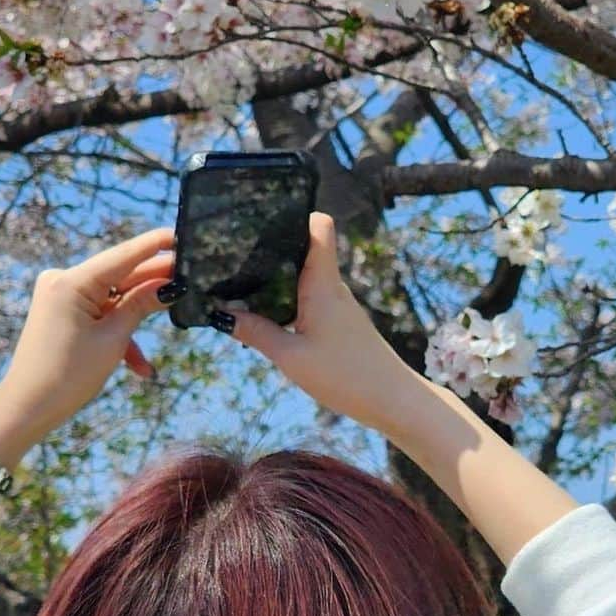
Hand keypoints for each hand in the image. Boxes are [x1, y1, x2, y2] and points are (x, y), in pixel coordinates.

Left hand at [0, 228, 174, 441]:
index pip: (123, 256)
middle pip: (119, 276)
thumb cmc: (68, 376)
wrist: (28, 407)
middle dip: (152, 285)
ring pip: (112, 300)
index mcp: (72, 282)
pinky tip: (139, 366)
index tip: (179, 234)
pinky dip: (118, 334)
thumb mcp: (113, 339)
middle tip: (190, 279)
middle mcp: (63, 281)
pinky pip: (99, 315)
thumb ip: (140, 305)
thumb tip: (169, 285)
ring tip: (165, 330)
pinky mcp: (62, 312)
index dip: (153, 246)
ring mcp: (61, 296)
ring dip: (136, 320)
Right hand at [222, 213, 421, 436]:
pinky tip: (269, 317)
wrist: (393, 401)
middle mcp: (332, 287)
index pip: (319, 227)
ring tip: (243, 286)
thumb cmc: (347, 377)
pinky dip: (288, 301)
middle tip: (235, 257)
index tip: (264, 219)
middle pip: (304, 249)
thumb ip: (256, 333)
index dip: (295, 214)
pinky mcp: (340, 323)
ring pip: (305, 277)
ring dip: (278, 279)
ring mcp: (338, 305)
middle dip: (272, 249)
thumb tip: (222, 314)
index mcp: (322, 283)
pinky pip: (309, 300)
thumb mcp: (291, 357)